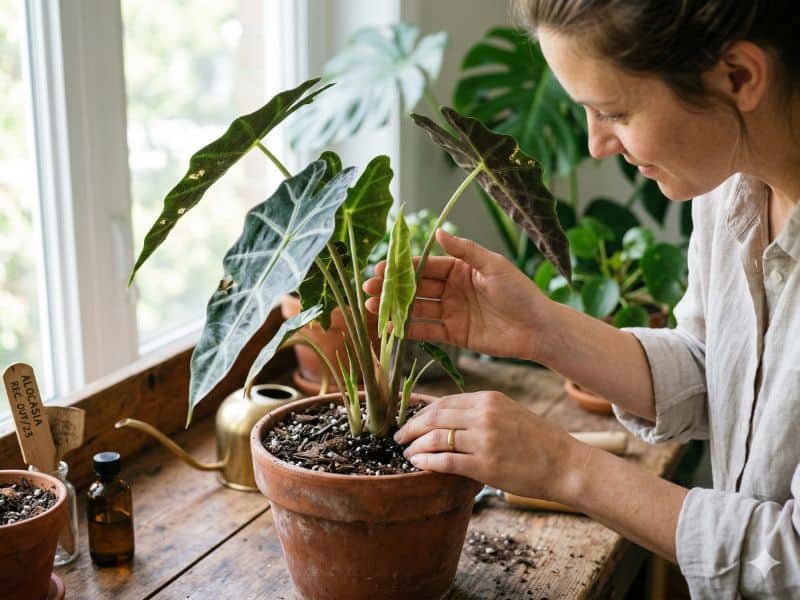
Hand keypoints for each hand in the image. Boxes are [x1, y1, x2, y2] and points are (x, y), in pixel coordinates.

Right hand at [363, 229, 552, 360]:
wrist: (538, 328)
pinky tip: (390, 328)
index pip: (425, 265)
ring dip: (394, 308)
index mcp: (460, 268)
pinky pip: (426, 331)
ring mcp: (451, 311)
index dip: (403, 267)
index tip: (381, 268)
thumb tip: (438, 231)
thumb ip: (465, 250)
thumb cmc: (520, 292)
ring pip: (417, 309)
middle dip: (392, 288)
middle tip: (368, 288)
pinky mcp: (454, 334)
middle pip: (416, 287)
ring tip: (371, 308)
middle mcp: (452, 288)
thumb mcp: (493, 265)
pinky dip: (408, 330)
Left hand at [394, 391, 584, 500]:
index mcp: (489, 399)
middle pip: (434, 417)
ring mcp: (484, 440)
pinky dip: (427, 461)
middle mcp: (484, 415)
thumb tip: (444, 412)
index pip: (443, 401)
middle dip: (411, 427)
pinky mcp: (485, 464)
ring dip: (416, 445)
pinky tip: (418, 463)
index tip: (407, 419)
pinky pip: (446, 460)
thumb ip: (478, 411)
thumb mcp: (507, 412)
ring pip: (436, 438)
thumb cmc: (536, 440)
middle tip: (399, 436)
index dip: (420, 411)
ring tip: (407, 452)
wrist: (565, 464)